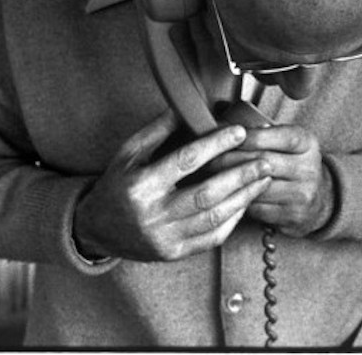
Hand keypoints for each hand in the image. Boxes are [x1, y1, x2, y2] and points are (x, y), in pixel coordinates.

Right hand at [73, 109, 272, 261]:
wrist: (96, 228)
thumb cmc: (117, 185)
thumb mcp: (128, 153)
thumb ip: (158, 130)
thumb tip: (189, 107)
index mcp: (140, 185)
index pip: (186, 161)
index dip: (216, 144)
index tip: (239, 132)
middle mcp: (152, 214)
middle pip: (206, 193)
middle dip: (240, 175)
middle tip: (265, 160)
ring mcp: (164, 237)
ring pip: (213, 217)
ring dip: (243, 197)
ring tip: (263, 179)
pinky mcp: (173, 253)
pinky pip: (211, 238)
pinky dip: (233, 220)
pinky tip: (246, 202)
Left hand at [218, 125, 332, 237]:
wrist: (319, 198)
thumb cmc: (292, 164)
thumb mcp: (287, 143)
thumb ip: (263, 134)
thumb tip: (225, 130)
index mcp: (307, 143)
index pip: (274, 136)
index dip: (245, 137)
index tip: (222, 138)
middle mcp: (308, 168)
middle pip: (261, 161)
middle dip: (229, 160)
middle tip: (206, 160)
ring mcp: (302, 194)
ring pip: (256, 187)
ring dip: (229, 184)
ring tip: (210, 178)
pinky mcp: (293, 216)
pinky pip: (257, 208)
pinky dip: (239, 202)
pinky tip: (227, 197)